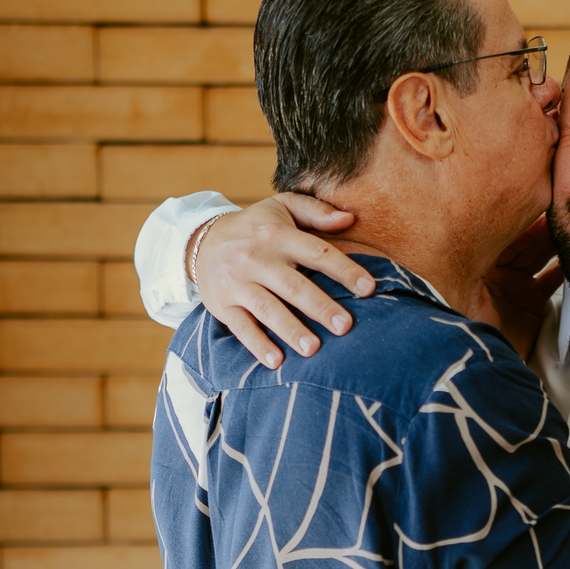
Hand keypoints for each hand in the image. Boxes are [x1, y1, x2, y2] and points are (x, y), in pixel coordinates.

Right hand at [189, 194, 377, 367]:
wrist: (201, 239)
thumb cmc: (255, 227)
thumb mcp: (281, 207)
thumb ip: (316, 211)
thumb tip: (350, 218)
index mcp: (278, 235)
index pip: (316, 252)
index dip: (343, 270)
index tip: (368, 288)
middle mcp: (257, 258)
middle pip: (293, 285)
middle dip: (320, 307)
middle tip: (345, 326)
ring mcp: (238, 283)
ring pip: (267, 308)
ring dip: (290, 329)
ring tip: (313, 349)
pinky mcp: (223, 305)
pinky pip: (241, 327)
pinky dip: (257, 344)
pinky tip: (276, 361)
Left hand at [469, 216, 563, 359]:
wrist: (474, 367)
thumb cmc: (459, 327)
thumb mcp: (462, 285)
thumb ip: (478, 257)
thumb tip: (479, 218)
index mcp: (477, 258)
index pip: (505, 229)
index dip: (525, 216)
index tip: (544, 201)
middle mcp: (497, 270)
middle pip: (527, 240)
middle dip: (548, 226)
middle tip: (569, 214)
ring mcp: (515, 288)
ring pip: (541, 257)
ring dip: (559, 245)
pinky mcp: (530, 306)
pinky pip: (551, 282)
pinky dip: (565, 271)